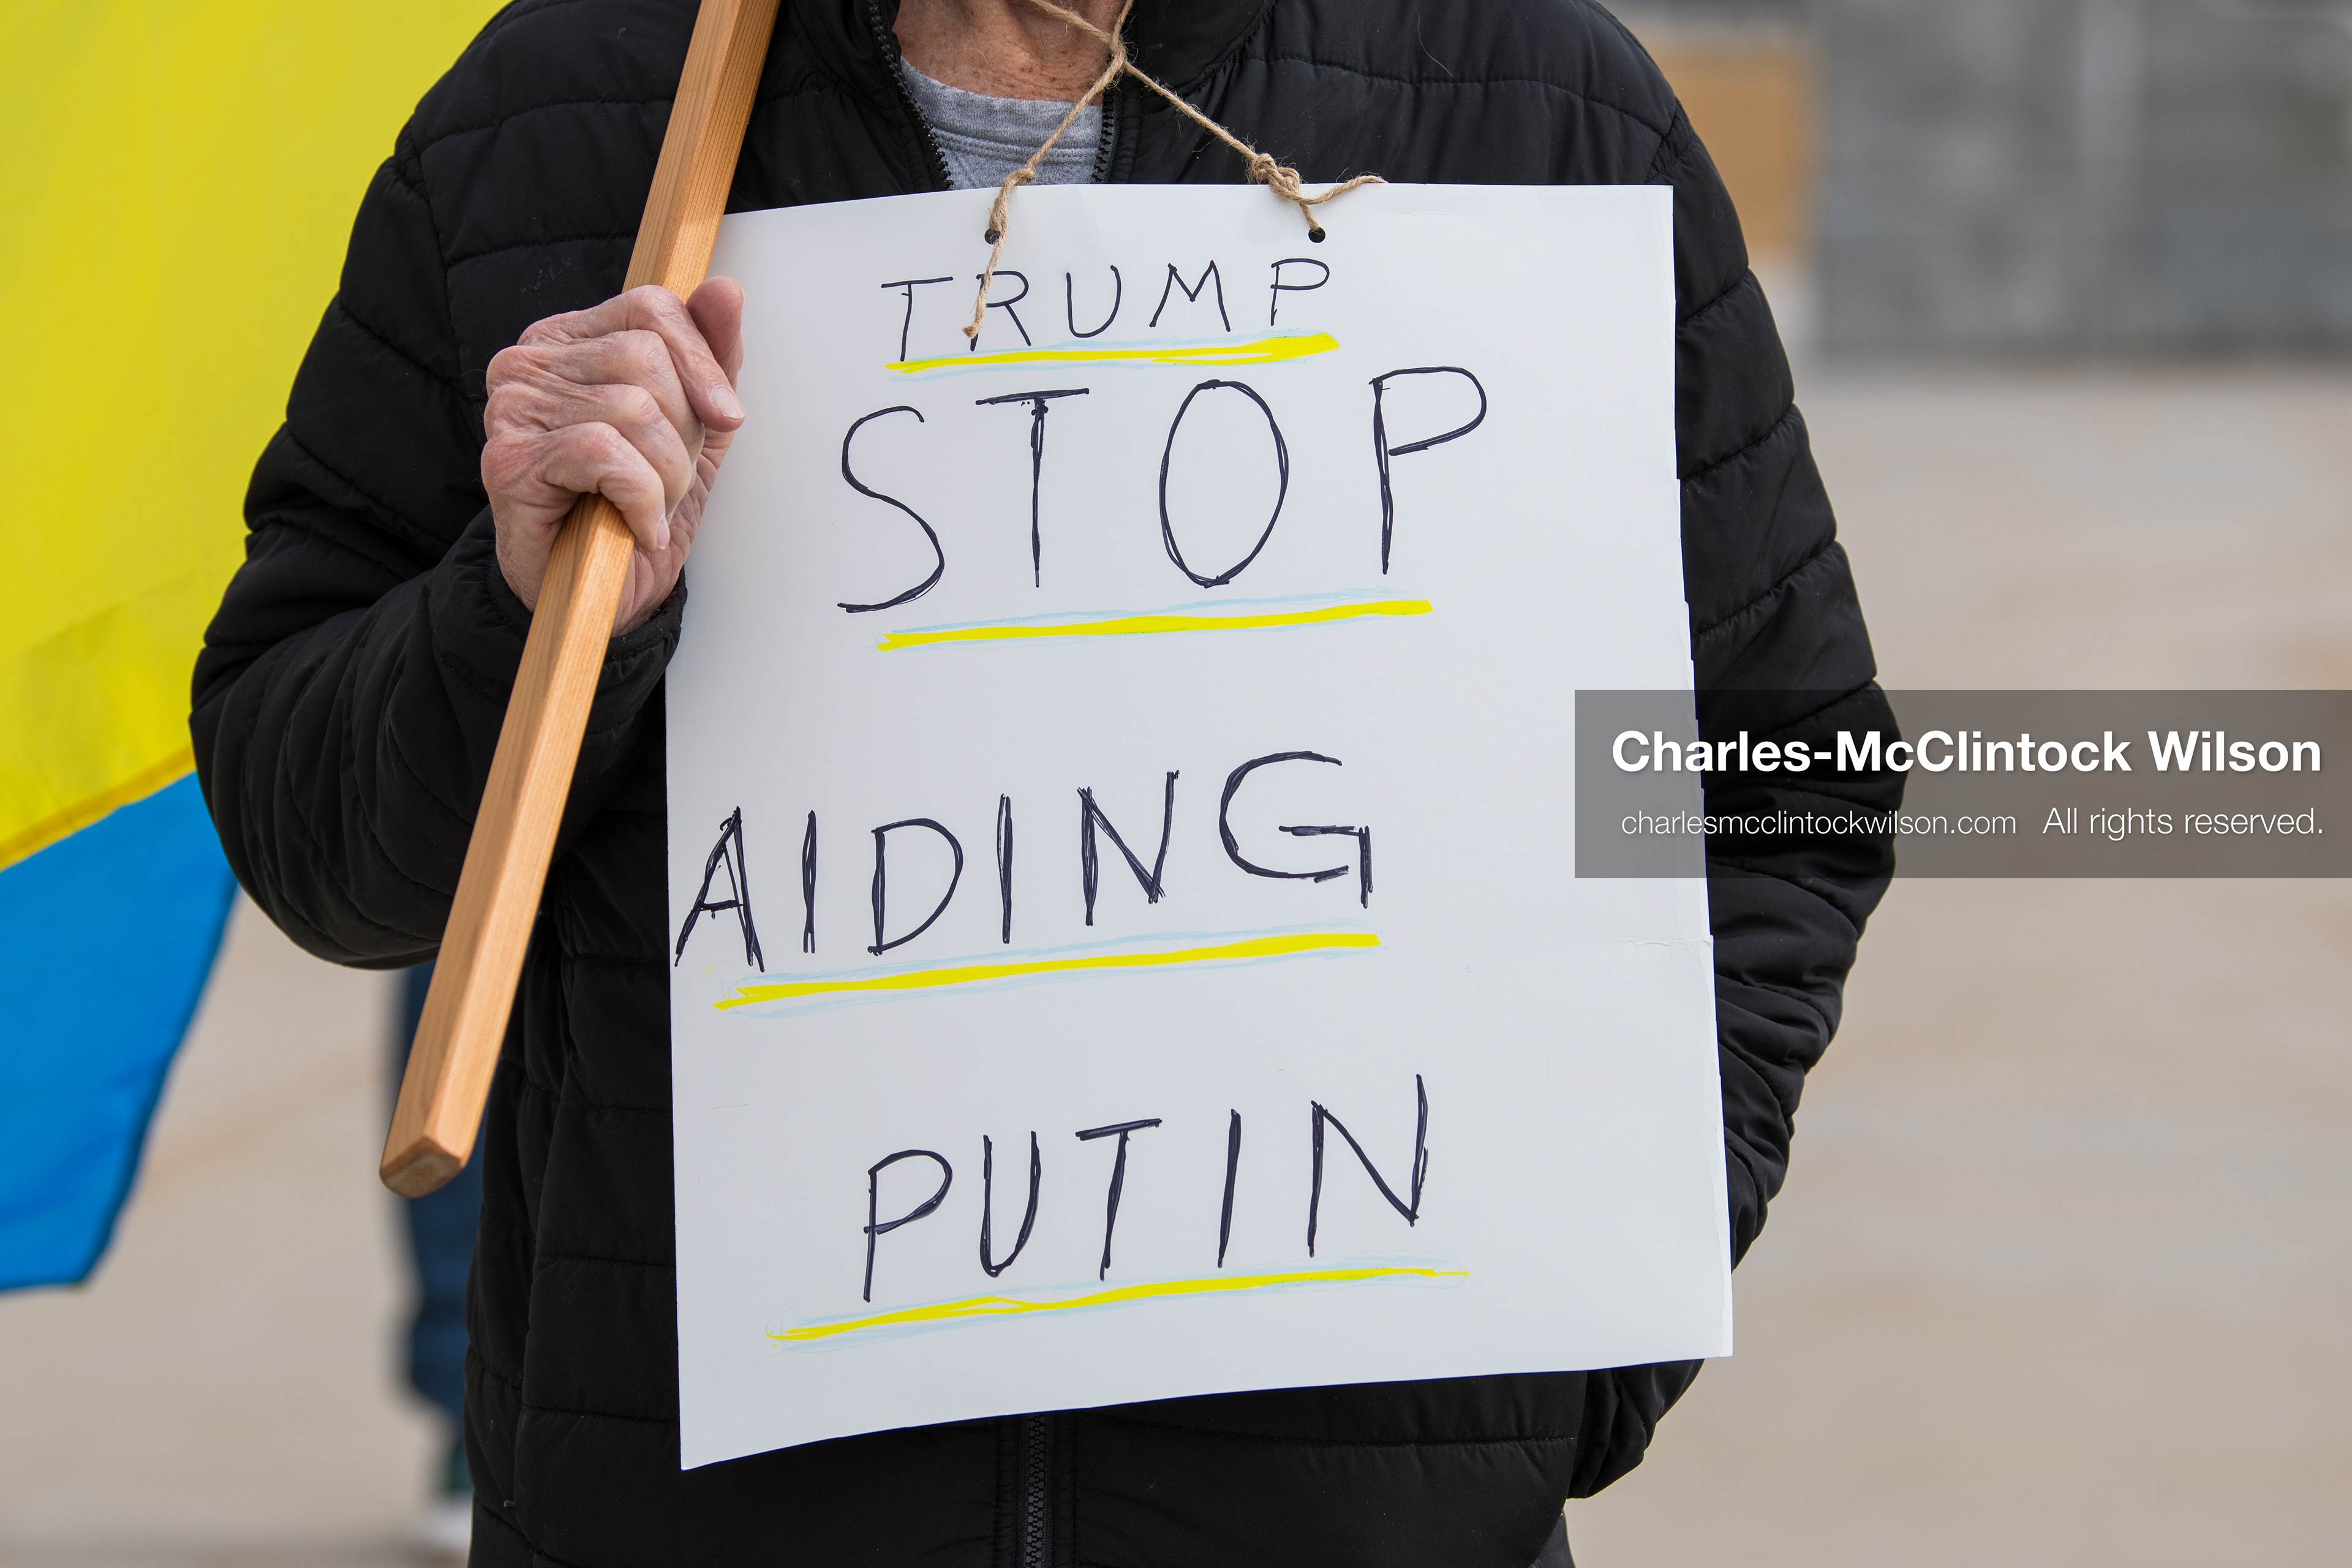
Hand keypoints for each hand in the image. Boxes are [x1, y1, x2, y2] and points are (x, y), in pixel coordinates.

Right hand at [482, 278, 745, 634]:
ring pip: (631, 408)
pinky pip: (605, 453)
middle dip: (682, 431)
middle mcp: (530, 361)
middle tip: (668, 479)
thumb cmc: (641, 506)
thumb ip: (710, 356)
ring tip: (650, 506)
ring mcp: (512, 409)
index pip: (651, 307)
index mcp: (571, 339)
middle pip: (645, 358)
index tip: (725, 418)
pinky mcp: (509, 461)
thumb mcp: (694, 427)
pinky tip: (636, 525)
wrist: (605, 593)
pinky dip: (641, 498)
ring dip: (665, 475)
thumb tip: (724, 289)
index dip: (702, 364)